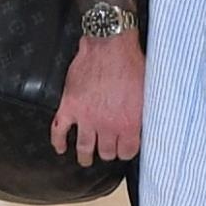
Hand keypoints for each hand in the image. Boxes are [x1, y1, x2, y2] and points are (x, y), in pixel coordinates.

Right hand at [52, 33, 143, 164]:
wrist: (109, 45)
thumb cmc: (131, 64)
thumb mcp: (148, 92)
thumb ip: (144, 113)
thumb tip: (147, 123)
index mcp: (129, 123)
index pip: (127, 151)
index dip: (126, 151)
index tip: (124, 150)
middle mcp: (107, 125)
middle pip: (106, 152)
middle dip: (108, 153)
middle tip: (107, 151)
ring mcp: (86, 117)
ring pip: (84, 147)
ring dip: (85, 157)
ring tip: (85, 160)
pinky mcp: (70, 106)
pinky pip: (59, 130)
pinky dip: (58, 142)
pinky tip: (60, 147)